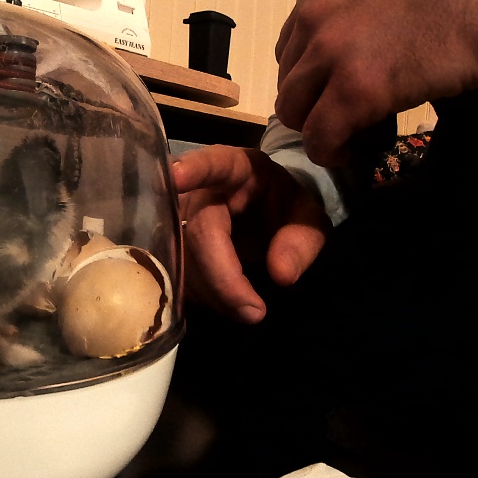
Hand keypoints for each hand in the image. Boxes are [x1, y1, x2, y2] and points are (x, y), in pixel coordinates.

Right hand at [171, 145, 330, 322]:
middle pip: (196, 231)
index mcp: (236, 168)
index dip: (194, 169)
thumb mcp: (307, 218)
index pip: (213, 164)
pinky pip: (178, 276)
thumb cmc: (283, 208)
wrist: (264, 215)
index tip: (178, 176)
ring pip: (183, 260)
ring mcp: (176, 218)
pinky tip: (229, 304)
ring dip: (215, 293)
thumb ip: (301, 241)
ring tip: (250, 309)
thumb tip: (281, 275)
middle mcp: (198, 190)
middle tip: (254, 312)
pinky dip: (206, 298)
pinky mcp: (170, 247)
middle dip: (222, 276)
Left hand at [276, 0, 477, 166]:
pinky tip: (350, 152)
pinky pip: (320, 137)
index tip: (333, 91)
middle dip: (311, 105)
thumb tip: (356, 41)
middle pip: (287, 83)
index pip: (289, 49)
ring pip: (294, 113)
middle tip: (344, 117)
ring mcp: (330, 56)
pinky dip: (330, 152)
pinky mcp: (353, 92)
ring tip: (351, 134)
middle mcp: (313, 22)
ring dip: (319, 129)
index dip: (310, 78)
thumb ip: (355, 7)